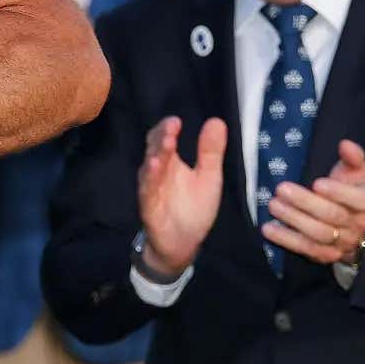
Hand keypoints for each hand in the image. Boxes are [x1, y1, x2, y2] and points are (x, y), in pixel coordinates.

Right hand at [137, 115, 226, 274]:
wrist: (183, 242)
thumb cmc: (194, 207)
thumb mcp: (209, 177)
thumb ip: (210, 152)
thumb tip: (216, 121)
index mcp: (171, 161)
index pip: (164, 138)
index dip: (167, 128)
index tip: (177, 121)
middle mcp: (158, 171)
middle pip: (154, 148)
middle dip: (162, 136)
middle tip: (172, 126)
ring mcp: (151, 188)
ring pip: (150, 167)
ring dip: (157, 154)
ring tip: (167, 143)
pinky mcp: (149, 205)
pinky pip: (147, 190)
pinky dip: (150, 178)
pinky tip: (155, 166)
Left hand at [263, 138, 364, 266]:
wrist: (349, 224)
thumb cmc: (347, 190)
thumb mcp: (352, 173)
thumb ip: (352, 158)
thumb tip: (346, 144)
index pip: (358, 200)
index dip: (339, 193)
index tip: (316, 183)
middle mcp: (359, 224)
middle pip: (333, 216)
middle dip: (305, 202)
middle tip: (281, 189)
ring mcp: (344, 242)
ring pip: (319, 233)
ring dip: (293, 219)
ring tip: (273, 205)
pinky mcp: (327, 255)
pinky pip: (307, 249)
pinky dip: (286, 240)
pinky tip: (268, 228)